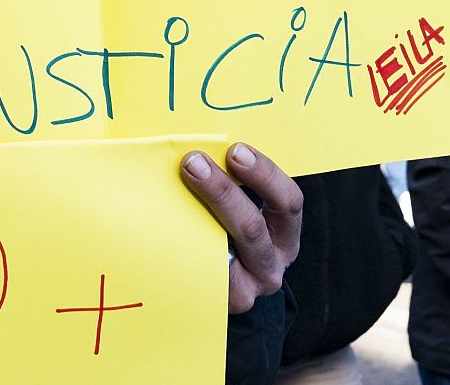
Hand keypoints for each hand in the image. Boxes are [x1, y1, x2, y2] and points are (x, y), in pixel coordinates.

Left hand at [180, 142, 301, 313]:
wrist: (228, 288)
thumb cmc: (233, 233)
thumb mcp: (249, 210)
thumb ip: (237, 181)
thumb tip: (201, 144)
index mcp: (286, 236)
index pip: (288, 203)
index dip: (264, 174)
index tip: (236, 151)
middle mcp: (271, 267)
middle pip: (252, 229)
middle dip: (222, 192)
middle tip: (194, 163)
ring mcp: (245, 291)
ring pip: (222, 254)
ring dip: (195, 221)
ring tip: (171, 195)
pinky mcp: (216, 304)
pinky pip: (198, 275)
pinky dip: (179, 248)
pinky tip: (161, 227)